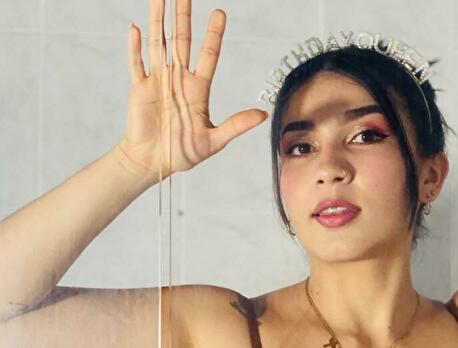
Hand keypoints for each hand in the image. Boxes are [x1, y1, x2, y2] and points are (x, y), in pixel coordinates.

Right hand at [118, 1, 267, 179]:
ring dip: (158, 22)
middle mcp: (178, 80)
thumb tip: (263, 115)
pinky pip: (137, 64)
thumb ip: (236, 125)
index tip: (219, 13)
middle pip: (181, 42)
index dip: (213, 34)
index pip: (208, 55)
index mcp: (198, 89)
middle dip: (183, 17)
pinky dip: (135, 48)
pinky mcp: (140, 90)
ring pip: (158, 45)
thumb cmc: (183, 154)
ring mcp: (158, 82)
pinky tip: (136, 28)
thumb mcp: (214, 141)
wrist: (153, 164)